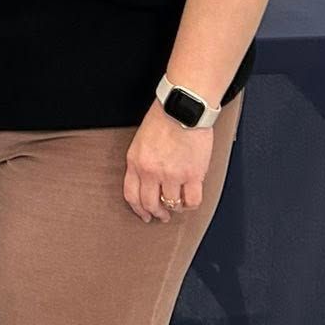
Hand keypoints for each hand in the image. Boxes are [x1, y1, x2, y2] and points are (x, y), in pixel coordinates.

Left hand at [123, 106, 212, 223]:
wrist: (183, 108)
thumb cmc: (164, 117)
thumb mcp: (141, 140)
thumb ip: (142, 161)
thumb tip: (148, 182)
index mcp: (135, 162)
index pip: (131, 195)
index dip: (138, 209)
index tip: (145, 215)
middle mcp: (151, 172)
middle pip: (150, 204)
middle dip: (157, 213)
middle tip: (162, 216)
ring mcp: (172, 175)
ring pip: (171, 205)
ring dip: (175, 208)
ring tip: (179, 205)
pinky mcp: (192, 175)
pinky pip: (192, 201)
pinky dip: (191, 204)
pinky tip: (190, 200)